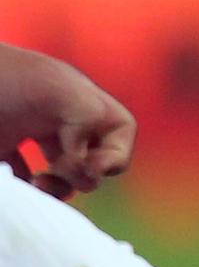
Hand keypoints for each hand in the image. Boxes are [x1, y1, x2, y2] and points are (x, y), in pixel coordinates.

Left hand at [0, 44, 135, 198]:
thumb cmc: (5, 77)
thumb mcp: (57, 89)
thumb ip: (87, 118)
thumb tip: (82, 161)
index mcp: (76, 101)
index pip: (119, 131)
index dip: (116, 155)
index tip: (92, 166)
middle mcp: (55, 118)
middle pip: (90, 158)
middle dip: (81, 176)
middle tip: (57, 172)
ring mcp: (24, 134)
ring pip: (57, 174)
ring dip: (56, 189)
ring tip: (36, 185)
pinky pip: (19, 178)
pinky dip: (23, 189)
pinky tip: (12, 184)